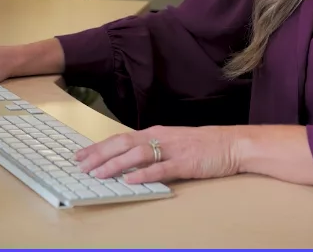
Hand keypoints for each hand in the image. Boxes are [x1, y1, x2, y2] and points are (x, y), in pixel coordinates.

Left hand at [75, 125, 240, 184]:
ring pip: (137, 154)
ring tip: (98, 174)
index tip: (80, 155)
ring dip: (115, 164)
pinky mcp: (184, 162)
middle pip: (123, 143)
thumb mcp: (173, 142)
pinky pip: (160, 168)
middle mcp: (160, 137)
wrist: (231, 143)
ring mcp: (172, 149)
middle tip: (81, 166)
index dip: (99, 146)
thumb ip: (152, 149)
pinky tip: (130, 180)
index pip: (120, 138)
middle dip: (99, 154)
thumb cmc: (202, 144)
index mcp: (155, 133)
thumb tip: (128, 162)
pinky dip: (143, 174)